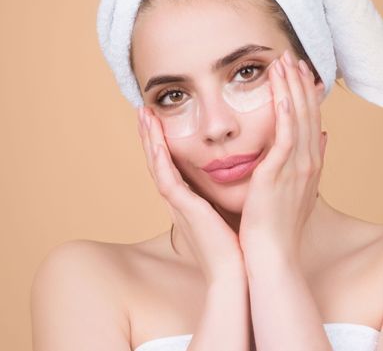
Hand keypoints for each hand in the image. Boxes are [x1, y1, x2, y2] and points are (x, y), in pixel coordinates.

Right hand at [137, 106, 244, 282]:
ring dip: (149, 139)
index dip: (162, 141)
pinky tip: (155, 141)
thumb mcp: (228, 213)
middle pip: (157, 160)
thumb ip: (225, 196)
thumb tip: (239, 177)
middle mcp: (178, 201)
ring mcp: (178, 205)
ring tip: (143, 115)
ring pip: (157, 165)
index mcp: (188, 201)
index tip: (159, 119)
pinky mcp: (185, 210)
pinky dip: (159, 159)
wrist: (237, 273)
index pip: (171, 164)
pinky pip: (166, 179)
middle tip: (143, 109)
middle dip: (149, 135)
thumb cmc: (236, 247)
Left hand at [238, 49, 327, 267]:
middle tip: (292, 55)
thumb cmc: (278, 225)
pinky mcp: (280, 172)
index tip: (301, 71)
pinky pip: (285, 136)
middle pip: (307, 112)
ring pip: (297, 118)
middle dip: (299, 82)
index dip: (306, 93)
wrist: (272, 252)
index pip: (311, 119)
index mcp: (311, 163)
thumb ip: (309, 162)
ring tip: (283, 63)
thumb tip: (322, 137)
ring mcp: (296, 166)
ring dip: (291, 88)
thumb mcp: (299, 190)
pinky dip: (285, 113)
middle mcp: (308, 160)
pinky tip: (282, 94)